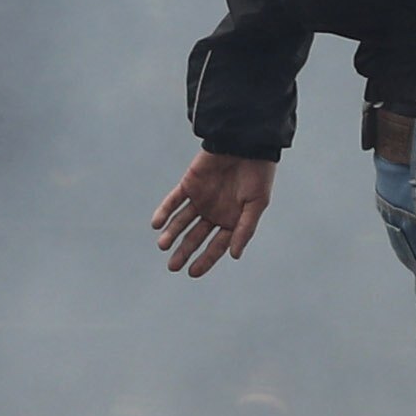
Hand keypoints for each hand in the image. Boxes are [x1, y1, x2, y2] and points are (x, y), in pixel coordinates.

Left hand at [155, 151, 277, 274]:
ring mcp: (200, 199)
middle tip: (173, 266)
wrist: (246, 142)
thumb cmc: (258, 173)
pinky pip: (174, 201)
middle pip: (195, 237)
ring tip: (163, 245)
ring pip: (182, 221)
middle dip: (184, 252)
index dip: (205, 260)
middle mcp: (214, 212)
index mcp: (232, 220)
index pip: (216, 246)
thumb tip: (235, 255)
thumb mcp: (256, 204)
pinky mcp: (189, 184)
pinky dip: (164, 212)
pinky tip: (157, 224)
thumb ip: (245, 229)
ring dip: (172, 233)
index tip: (192, 272)